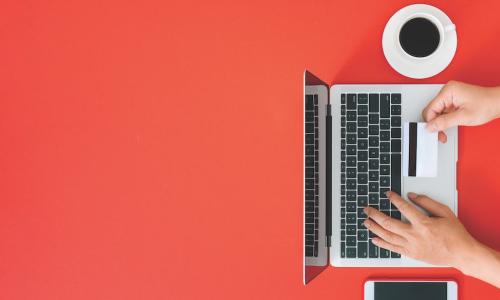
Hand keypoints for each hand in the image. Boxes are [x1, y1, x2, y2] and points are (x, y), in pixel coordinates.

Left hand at [363, 191, 477, 268]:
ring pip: (388, 236)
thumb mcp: (445, 212)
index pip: (403, 207)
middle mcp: (415, 235)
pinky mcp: (411, 254)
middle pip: (389, 223)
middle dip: (375, 215)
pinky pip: (392, 248)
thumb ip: (427, 202)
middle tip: (367, 209)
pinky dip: (382, 243)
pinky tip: (374, 239)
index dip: (394, 199)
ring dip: (374, 228)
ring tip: (366, 221)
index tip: (387, 194)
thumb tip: (412, 195)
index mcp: (423, 223)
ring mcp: (412, 246)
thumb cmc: (455, 234)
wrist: (462, 253)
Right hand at [422, 81, 499, 142]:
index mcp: (448, 91)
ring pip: (437, 112)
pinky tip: (449, 124)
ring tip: (446, 131)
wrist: (498, 103)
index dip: (431, 123)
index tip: (433, 132)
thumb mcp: (463, 117)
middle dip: (435, 124)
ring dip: (440, 123)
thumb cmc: (486, 105)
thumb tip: (430, 127)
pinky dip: (445, 119)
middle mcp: (447, 91)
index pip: (430, 109)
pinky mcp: (453, 100)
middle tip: (440, 134)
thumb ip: (444, 122)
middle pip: (432, 111)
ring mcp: (450, 95)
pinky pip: (443, 111)